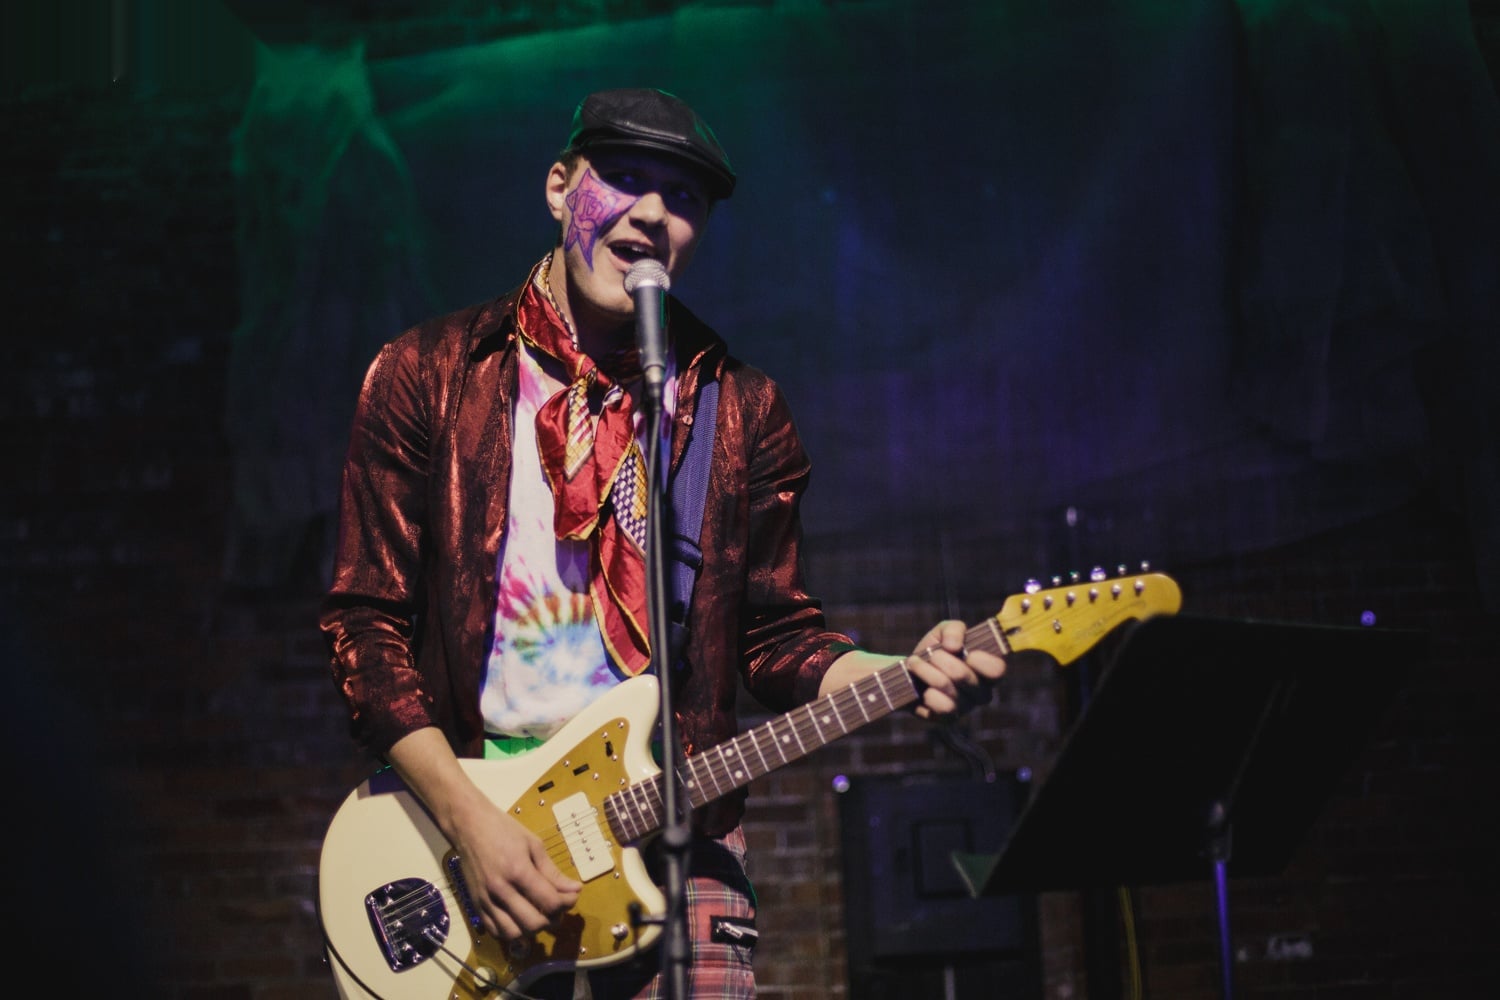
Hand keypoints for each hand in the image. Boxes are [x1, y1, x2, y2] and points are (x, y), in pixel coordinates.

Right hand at [446, 788, 582, 942]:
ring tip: (538, 914)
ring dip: (531, 930)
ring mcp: (486, 900)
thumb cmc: (503, 830)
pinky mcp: (476, 905)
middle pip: (533, 923)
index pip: (550, 902)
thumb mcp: (533, 845)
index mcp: (518, 870)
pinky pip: (495, 931)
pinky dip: (511, 932)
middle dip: (552, 919)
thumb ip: (553, 872)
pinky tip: (519, 919)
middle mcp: (500, 890)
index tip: (572, 895)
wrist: (468, 826)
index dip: (567, 903)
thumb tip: (575, 889)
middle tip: (557, 908)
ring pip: (513, 933)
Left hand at [902, 619, 1005, 719]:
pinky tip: (922, 689)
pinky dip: (927, 693)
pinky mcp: (949, 719)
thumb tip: (954, 647)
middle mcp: (982, 692)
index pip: (998, 669)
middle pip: (963, 675)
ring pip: (947, 688)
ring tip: (915, 663)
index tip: (960, 650)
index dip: (979, 659)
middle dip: (940, 659)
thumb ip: (954, 629)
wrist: (910, 672)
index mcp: (988, 671)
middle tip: (930, 655)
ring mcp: (966, 707)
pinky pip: (941, 706)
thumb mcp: (944, 631)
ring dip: (926, 671)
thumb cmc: (935, 650)